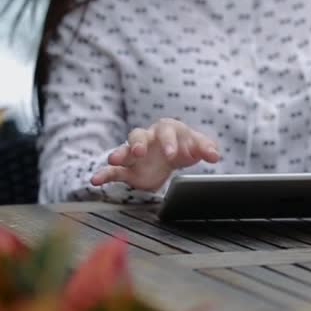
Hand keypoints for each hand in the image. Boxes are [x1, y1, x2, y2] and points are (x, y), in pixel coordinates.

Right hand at [91, 118, 219, 190]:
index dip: (169, 143)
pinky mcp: (129, 169)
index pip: (167, 132)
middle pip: (139, 135)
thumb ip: (206, 149)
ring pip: (124, 149)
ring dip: (119, 153)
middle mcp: (148, 139)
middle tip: (140, 152)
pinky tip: (95, 180)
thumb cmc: (186, 145)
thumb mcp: (198, 146)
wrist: (175, 154)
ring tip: (113, 159)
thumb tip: (215, 155)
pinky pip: (113, 170)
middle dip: (139, 144)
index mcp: (167, 130)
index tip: (172, 155)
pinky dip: (104, 174)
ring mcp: (136, 153)